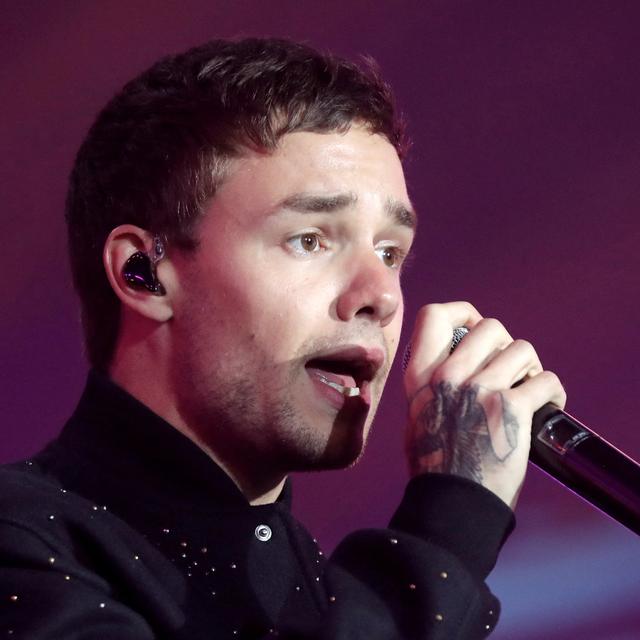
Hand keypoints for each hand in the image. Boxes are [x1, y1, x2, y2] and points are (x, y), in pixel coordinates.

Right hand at [403, 302, 566, 508]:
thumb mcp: (418, 414)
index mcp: (421, 376)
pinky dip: (552, 392)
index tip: (473, 329)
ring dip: (531, 368)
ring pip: (523, 349)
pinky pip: (545, 380)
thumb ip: (433, 384)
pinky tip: (546, 406)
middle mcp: (448, 376)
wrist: (451, 502)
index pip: (434, 315)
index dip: (461, 313)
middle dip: (506, 344)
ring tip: (528, 389)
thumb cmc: (435, 463)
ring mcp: (479, 390)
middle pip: (490, 326)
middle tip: (509, 369)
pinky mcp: (510, 408)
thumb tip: (457, 363)